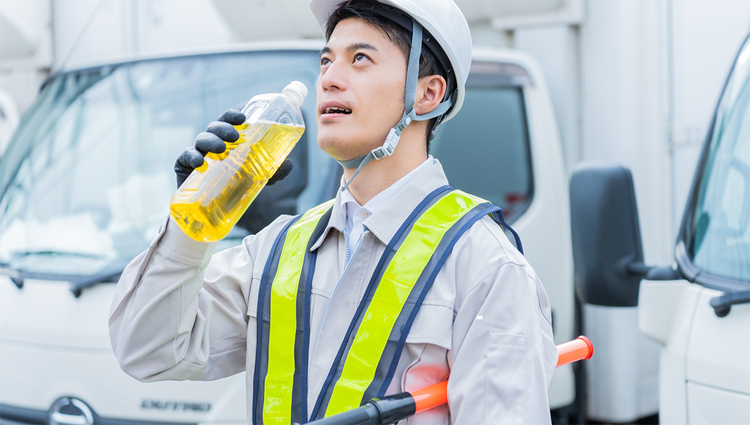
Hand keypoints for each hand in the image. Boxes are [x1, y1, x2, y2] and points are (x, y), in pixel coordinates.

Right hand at [174, 109, 293, 186]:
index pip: (228, 121)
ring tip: (221, 148)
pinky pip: (184, 157)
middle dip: (223, 127)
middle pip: (214, 127)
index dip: (232, 115)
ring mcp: (197, 154)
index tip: (242, 117)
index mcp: (227, 140)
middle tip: (235, 135)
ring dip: (211, 140)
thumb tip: (290, 164)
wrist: (209, 212)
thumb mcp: (257, 178)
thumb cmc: (233, 187)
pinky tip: (199, 162)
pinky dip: (191, 156)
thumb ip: (273, 170)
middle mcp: (211, 144)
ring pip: (201, 139)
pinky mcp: (184, 167)